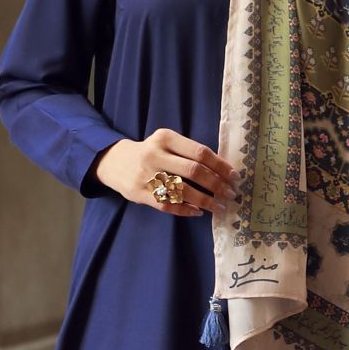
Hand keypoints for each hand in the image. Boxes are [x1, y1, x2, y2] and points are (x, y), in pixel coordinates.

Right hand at [95, 130, 238, 215]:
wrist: (114, 161)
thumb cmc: (151, 152)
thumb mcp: (166, 142)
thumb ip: (188, 152)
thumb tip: (222, 170)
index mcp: (165, 138)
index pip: (199, 152)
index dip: (220, 165)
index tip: (234, 176)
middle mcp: (154, 155)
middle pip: (193, 171)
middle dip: (216, 184)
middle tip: (230, 193)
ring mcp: (146, 175)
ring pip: (182, 190)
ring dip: (205, 201)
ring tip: (219, 206)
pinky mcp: (140, 193)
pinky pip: (168, 205)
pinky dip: (186, 210)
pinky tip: (198, 211)